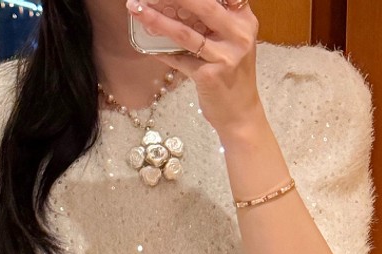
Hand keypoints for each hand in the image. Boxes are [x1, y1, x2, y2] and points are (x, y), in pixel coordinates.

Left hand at [124, 0, 262, 137]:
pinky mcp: (209, 77)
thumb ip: (218, 21)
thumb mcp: (234, 42)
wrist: (241, 114)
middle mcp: (238, 36)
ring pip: (184, 32)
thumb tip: (179, 4)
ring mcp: (225, 57)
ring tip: (137, 9)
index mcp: (244, 21)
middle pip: (203, 5)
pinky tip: (147, 46)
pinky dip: (161, 52)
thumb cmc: (234, 75)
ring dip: (157, 20)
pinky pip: (179, 59)